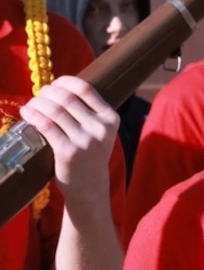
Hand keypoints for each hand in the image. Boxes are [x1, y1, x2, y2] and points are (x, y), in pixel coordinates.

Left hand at [19, 75, 118, 206]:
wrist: (90, 187)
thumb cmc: (91, 155)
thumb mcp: (101, 132)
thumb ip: (89, 112)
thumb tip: (58, 89)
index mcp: (111, 118)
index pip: (85, 89)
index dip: (64, 82)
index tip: (53, 84)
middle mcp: (100, 128)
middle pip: (66, 98)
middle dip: (47, 93)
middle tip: (39, 96)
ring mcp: (85, 141)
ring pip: (55, 110)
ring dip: (36, 103)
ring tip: (30, 105)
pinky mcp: (68, 152)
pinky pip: (46, 126)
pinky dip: (33, 116)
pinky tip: (26, 113)